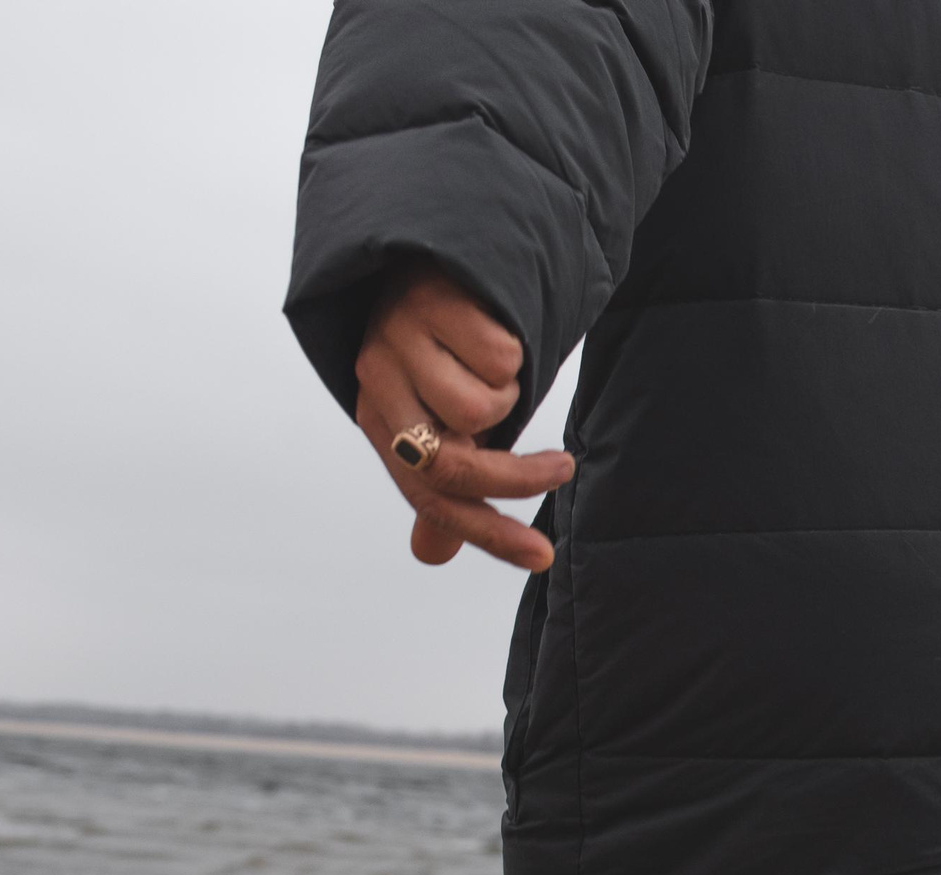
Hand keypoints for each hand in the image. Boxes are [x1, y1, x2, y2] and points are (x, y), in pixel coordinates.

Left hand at [352, 265, 575, 572]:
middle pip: (454, 462)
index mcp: (380, 420)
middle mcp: (377, 381)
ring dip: (509, 389)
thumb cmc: (445, 344)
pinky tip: (491, 323)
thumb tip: (429, 555)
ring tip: (496, 361)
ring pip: (481, 407)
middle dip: (518, 476)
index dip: (487, 534)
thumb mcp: (440, 416)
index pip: (429, 497)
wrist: (440, 251)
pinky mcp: (430, 302)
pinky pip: (497, 358)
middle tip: (562, 468)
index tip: (542, 557)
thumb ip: (440, 480)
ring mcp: (399, 338)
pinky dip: (510, 346)